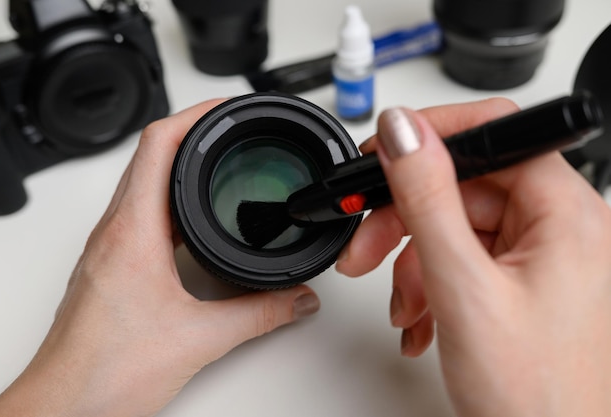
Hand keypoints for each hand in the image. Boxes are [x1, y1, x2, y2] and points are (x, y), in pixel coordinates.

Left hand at [0, 101, 319, 416]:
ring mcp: (108, 246)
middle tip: (228, 128)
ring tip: (216, 163)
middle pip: (150, 155)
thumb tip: (298, 299)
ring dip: (179, 166)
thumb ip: (260, 314)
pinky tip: (192, 219)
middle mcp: (114, 231)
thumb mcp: (200, 338)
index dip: (195, 115)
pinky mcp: (109, 264)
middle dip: (193, 133)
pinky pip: (139, 212)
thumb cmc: (106, 371)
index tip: (226, 107)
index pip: (159, 145)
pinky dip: (169, 200)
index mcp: (133, 231)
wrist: (65, 404)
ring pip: (142, 183)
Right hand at [336, 99, 610, 416]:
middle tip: (365, 246)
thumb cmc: (535, 396)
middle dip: (405, 220)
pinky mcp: (519, 282)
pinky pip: (462, 258)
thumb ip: (427, 199)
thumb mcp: (462, 287)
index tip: (384, 152)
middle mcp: (559, 228)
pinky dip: (430, 283)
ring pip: (455, 227)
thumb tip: (403, 131)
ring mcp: (539, 257)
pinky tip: (421, 318)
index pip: (494, 133)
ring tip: (403, 306)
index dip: (431, 135)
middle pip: (463, 186)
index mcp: (566, 214)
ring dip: (413, 262)